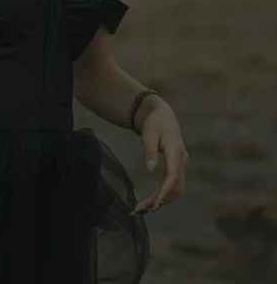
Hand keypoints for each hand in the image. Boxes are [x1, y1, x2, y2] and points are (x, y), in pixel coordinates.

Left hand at [130, 100, 188, 215]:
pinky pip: (174, 184)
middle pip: (174, 186)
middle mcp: (182, 160)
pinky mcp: (178, 167)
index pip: (173, 177)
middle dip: (160, 200)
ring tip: (144, 209)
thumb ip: (149, 151)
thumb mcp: (149, 134)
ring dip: (163, 200)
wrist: (163, 115)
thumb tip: (150, 169)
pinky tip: (153, 201)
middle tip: (142, 210)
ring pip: (176, 188)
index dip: (165, 192)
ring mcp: (182, 164)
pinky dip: (165, 195)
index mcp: (176, 152)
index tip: (154, 205)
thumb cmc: (154, 123)